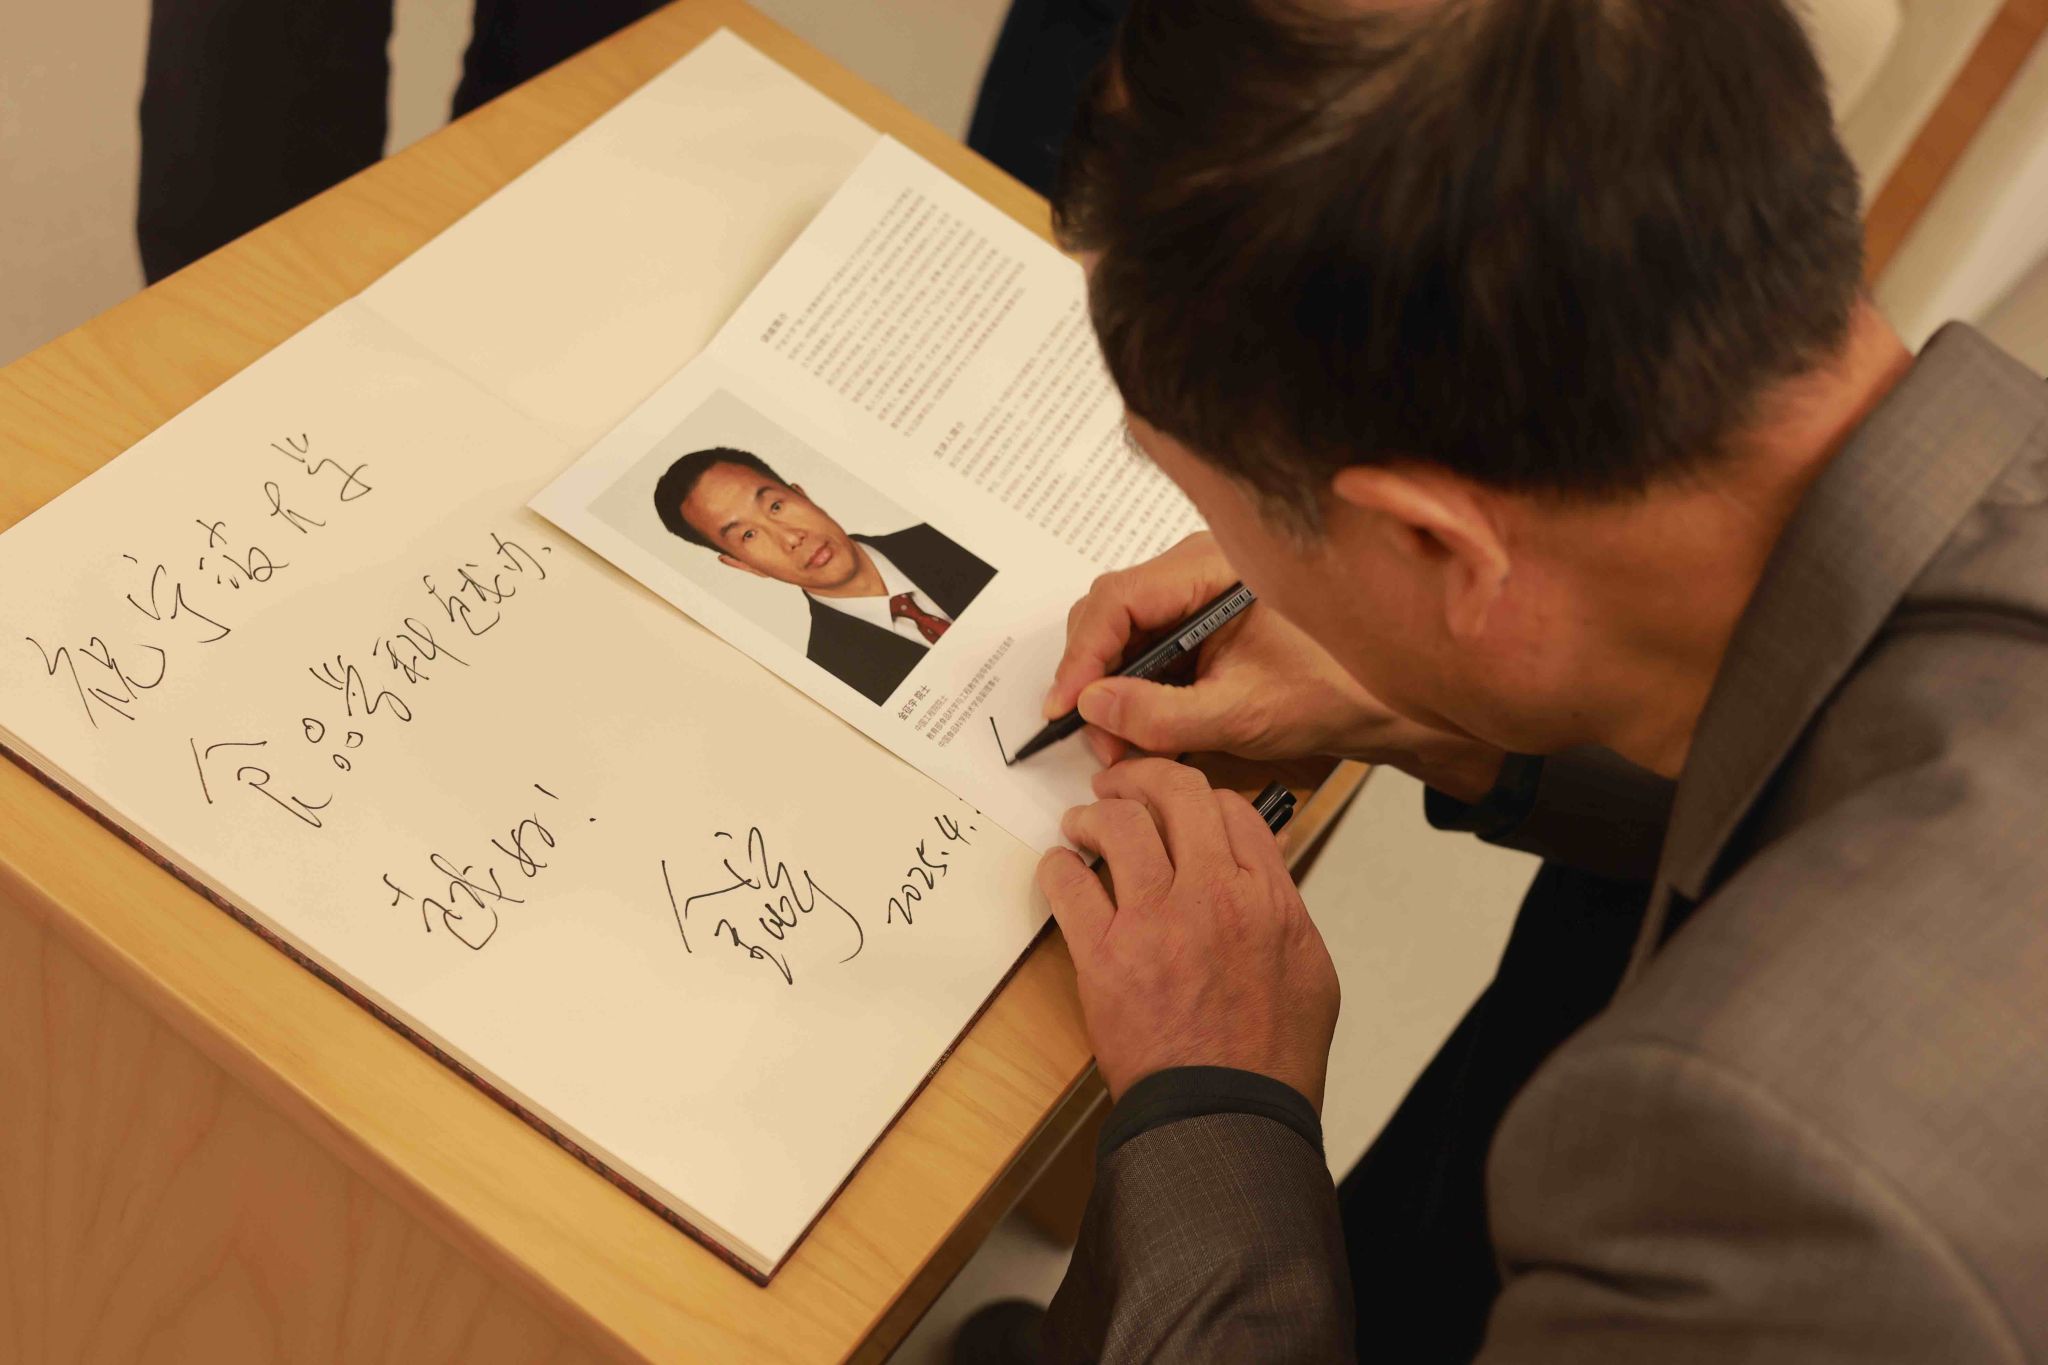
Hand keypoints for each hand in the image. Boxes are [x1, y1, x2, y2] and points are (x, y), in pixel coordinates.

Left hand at [1037, 758, 1339, 1106]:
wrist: (1226, 1118)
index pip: (1232, 808)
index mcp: (1269, 897)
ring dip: (1093, 814)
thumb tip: (1264, 877)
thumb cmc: (1269, 1059)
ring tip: (1080, 824)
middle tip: (1117, 785)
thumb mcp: (1309, 971)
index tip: (1177, 804)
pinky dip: (1057, 866)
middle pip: (1175, 794)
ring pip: (1118, 824)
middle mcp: (1215, 894)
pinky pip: (1069, 883)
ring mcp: (1157, 921)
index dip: (1199, 795)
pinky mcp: (1105, 955)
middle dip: (1141, 777)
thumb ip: (1284, 911)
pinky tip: (1058, 869)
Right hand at [1047, 533, 1506, 799]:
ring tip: (1122, 744)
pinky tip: (1144, 729)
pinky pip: (1149, 648)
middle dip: (1094, 679)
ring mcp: (1198, 592)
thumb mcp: (1245, 713)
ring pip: (1125, 633)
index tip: (1063, 708)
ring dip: (1113, 690)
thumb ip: (1164, 715)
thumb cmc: (1338, 692)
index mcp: (1212, 567)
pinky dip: (1138, 691)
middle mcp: (1199, 567)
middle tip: (1097, 739)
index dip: (1080, 657)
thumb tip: (1093, 706)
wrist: (1393, 703)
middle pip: (1111, 612)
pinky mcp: (1202, 622)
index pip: (1116, 600)